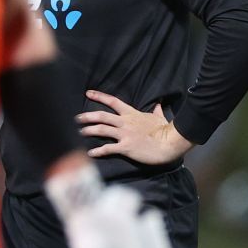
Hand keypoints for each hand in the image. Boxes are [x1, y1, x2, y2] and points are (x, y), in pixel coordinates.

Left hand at [78, 90, 193, 164]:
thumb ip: (156, 110)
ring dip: (88, 131)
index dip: (99, 96)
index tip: (88, 93)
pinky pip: (108, 148)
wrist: (170, 143)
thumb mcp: (159, 117)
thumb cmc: (164, 131)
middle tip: (76, 118)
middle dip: (87, 116)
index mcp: (131, 114)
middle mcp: (125, 123)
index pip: (113, 101)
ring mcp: (125, 135)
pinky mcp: (126, 147)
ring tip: (79, 133)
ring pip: (102, 129)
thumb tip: (159, 103)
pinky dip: (98, 151)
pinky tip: (90, 153)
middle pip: (102, 116)